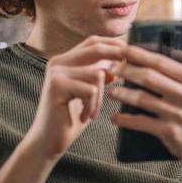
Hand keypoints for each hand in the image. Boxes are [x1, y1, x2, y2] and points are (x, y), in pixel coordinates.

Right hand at [24, 36, 124, 161]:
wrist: (49, 141)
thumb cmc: (72, 117)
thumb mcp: (90, 92)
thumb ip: (100, 73)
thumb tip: (123, 59)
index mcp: (65, 60)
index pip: (93, 41)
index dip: (114, 44)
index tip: (132, 54)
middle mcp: (58, 62)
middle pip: (95, 49)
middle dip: (116, 58)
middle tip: (127, 74)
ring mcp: (56, 73)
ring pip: (97, 74)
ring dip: (100, 97)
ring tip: (91, 112)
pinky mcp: (56, 86)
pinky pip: (90, 90)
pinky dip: (93, 106)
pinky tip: (84, 117)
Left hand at [109, 41, 181, 182]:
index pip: (164, 63)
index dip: (140, 54)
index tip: (124, 48)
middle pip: (150, 78)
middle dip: (127, 70)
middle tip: (112, 66)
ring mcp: (179, 115)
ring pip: (143, 100)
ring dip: (123, 94)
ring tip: (112, 91)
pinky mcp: (170, 133)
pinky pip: (142, 123)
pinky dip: (125, 120)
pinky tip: (115, 118)